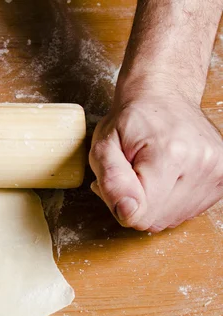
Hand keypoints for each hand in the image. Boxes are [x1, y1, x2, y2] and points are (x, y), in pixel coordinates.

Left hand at [89, 93, 222, 231]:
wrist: (164, 96)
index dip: (121, 202)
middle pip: (155, 220)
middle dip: (136, 203)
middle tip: (131, 173)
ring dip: (154, 203)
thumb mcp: (104, 146)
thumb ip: (111, 182)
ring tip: (148, 172)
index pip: (139, 214)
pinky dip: (170, 200)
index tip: (120, 180)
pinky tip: (166, 176)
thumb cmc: (131, 120)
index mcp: (170, 155)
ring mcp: (218, 173)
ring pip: (170, 219)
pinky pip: (187, 211)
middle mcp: (201, 166)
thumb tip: (127, 212)